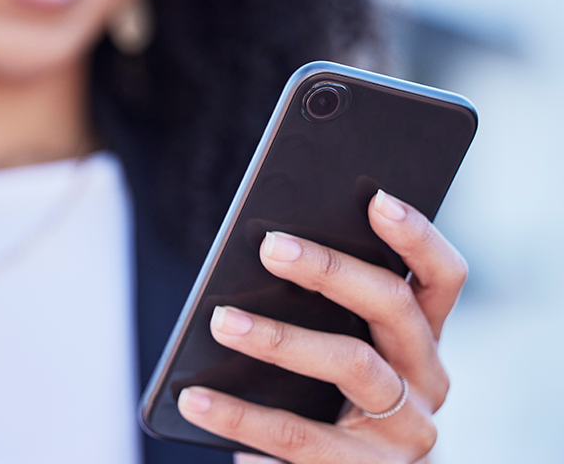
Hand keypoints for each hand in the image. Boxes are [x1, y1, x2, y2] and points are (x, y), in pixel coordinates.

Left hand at [177, 190, 467, 463]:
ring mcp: (401, 434)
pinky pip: (298, 439)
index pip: (440, 278)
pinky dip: (242, 418)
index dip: (416, 237)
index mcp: (422, 341)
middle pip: (392, 308)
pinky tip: (198, 399)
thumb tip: (269, 249)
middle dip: (331, 269)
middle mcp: (426, 383)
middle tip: (270, 246)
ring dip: (280, 337)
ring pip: (350, 365)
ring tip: (222, 320)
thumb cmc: (328, 403)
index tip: (376, 198)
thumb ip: (325, 311)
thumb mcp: (342, 353)